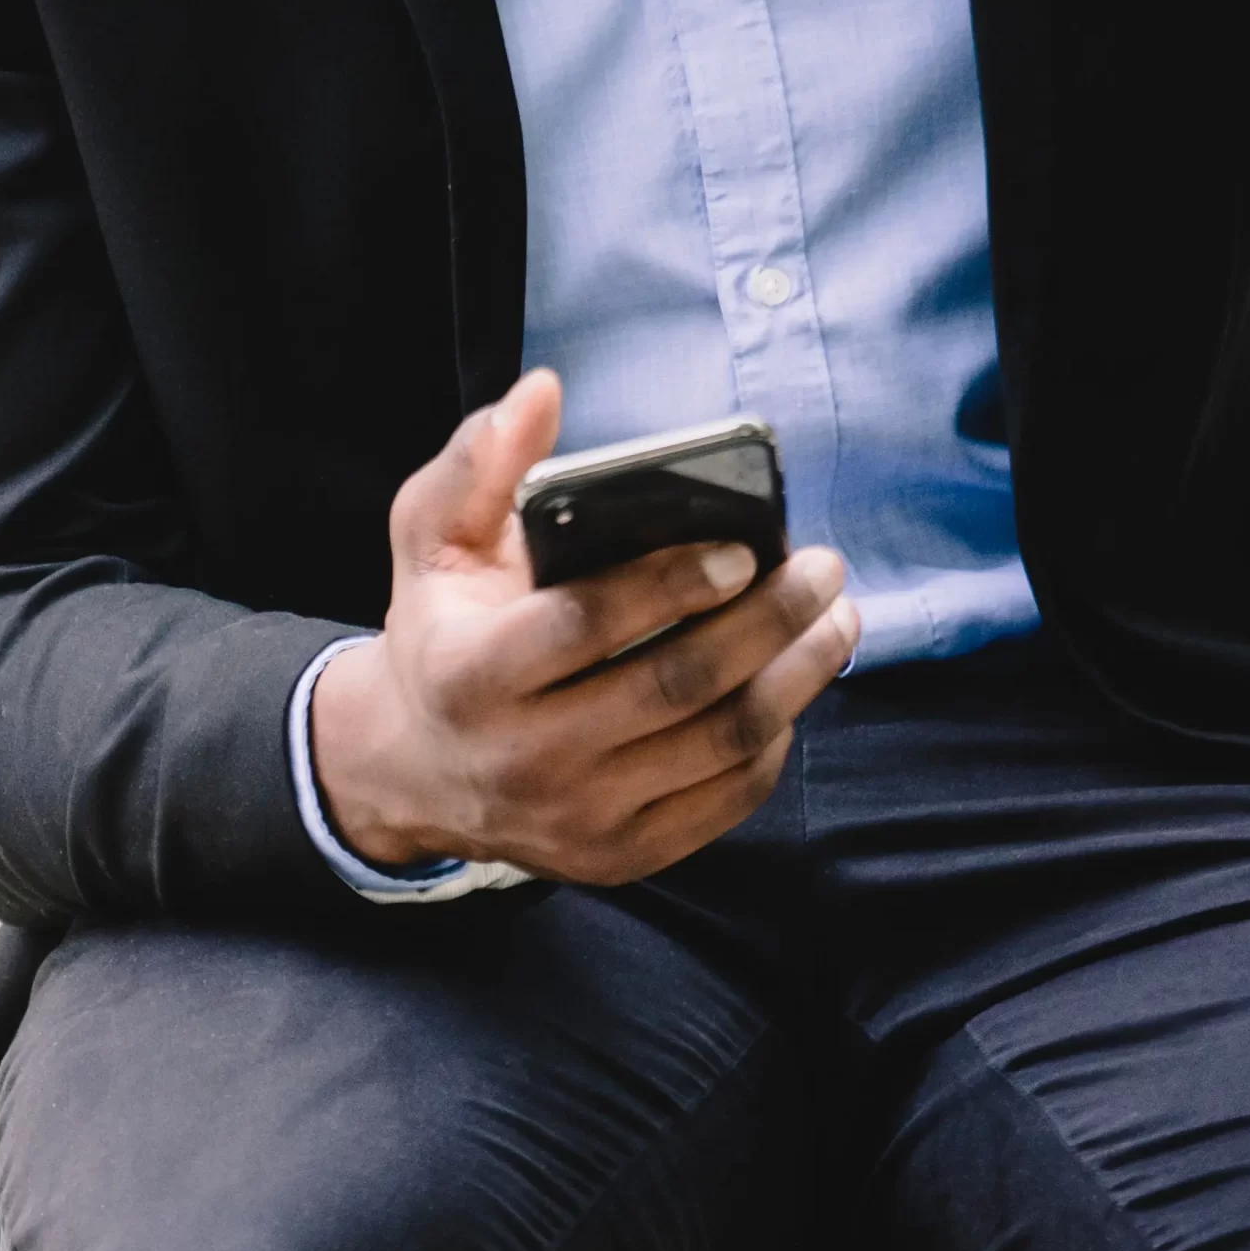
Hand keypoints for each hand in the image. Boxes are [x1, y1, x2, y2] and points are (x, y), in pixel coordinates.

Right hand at [311, 369, 857, 886]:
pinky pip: (722, 801)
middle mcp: (524, 758)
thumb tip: (540, 392)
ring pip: (716, 746)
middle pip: (674, 688)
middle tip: (822, 569)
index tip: (744, 547)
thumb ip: (478, 463)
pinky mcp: (619, 857)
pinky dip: (773, 742)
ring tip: (836, 620)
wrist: (413, 770)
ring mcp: (577, 818)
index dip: (673, 584)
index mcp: (472, 673)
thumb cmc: (441, 632)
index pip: (587, 626)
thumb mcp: (432, 540)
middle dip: (766, 622)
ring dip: (795, 678)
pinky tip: (794, 688)